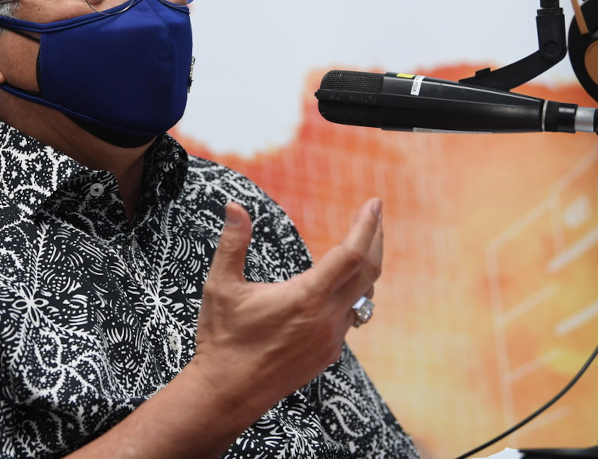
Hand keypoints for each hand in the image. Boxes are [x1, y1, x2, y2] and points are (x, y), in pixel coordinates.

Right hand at [188, 197, 383, 428]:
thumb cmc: (223, 339)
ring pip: (365, 296)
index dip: (366, 225)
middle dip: (376, 238)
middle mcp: (327, 318)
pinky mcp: (328, 353)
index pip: (351, 254)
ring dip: (368, 267)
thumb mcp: (221, 286)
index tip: (374, 203)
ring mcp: (331, 338)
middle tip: (375, 213)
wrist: (228, 394)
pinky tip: (343, 285)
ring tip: (365, 244)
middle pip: (369, 272)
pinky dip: (355, 293)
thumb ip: (232, 244)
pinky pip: (352, 317)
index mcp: (306, 297)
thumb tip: (235, 207)